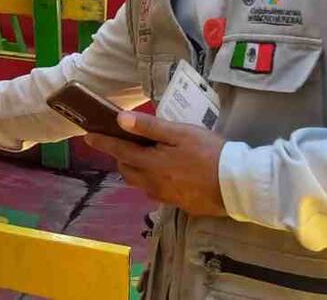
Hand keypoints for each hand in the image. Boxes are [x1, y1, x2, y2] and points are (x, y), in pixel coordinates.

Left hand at [86, 111, 226, 216]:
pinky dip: (152, 180)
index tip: (88, 137)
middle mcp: (153, 183)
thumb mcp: (180, 134)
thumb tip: (121, 120)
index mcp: (151, 164)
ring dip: (136, 169)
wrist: (238, 185)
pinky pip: (156, 191)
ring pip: (140, 182)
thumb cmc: (209, 153)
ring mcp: (166, 196)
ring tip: (145, 156)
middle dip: (121, 157)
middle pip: (127, 170)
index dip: (103, 143)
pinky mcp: (179, 204)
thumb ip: (150, 127)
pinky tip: (166, 173)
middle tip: (125, 143)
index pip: (119, 151)